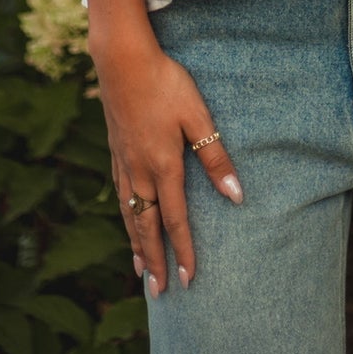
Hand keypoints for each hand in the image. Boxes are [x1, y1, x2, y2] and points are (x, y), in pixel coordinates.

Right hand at [93, 33, 242, 294]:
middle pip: (147, 227)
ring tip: (141, 271)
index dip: (183, 252)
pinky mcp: (115, 150)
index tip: (189, 281)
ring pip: (129, 215)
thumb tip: (237, 195)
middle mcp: (140, 172)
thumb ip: (216, 157)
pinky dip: (124, 218)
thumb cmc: (165, 84)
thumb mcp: (198, 117)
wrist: (122, 60)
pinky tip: (127, 220)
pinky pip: (120, 196)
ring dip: (136, 246)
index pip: (175, 221)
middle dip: (155, 262)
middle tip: (159, 293)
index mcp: (163, 166)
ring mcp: (124, 162)